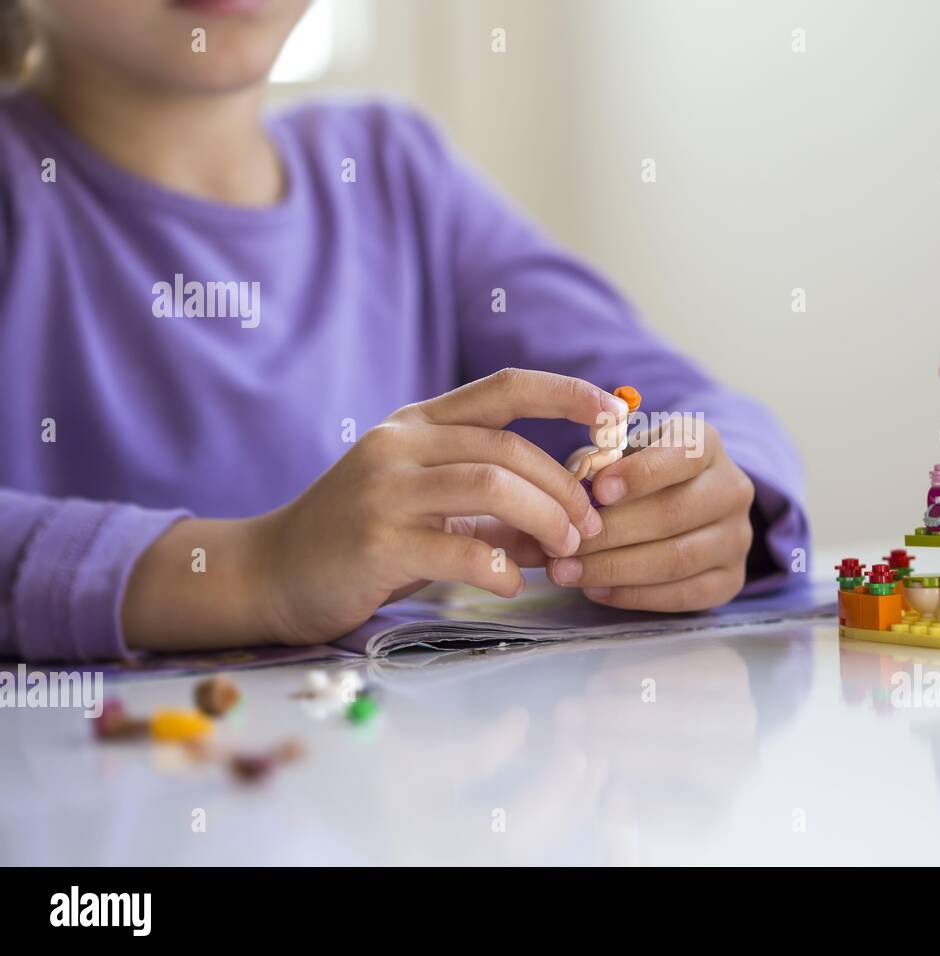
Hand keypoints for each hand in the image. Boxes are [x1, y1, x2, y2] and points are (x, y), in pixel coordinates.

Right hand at [123, 369, 623, 650]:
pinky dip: (500, 569)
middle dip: (564, 487)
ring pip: (491, 486)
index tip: (614, 414)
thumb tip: (566, 522)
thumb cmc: (360, 539)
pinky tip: (510, 585)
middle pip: (508, 448)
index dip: (566, 393)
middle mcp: (400, 444)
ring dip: (544, 519)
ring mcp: (383, 489)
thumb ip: (493, 511)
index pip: (504, 387)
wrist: (269, 572)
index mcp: (418, 423)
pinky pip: (458, 549)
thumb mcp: (428, 508)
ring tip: (564, 551)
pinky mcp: (374, 541)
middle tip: (589, 526)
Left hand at [546, 417, 755, 610]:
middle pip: (674, 514)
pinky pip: (684, 594)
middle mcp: (732, 489)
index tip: (599, 490)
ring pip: (677, 558)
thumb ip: (602, 462)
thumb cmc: (641, 473)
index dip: (641, 474)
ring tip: (568, 572)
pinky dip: (636, 595)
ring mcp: (737, 537)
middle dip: (612, 532)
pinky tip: (597, 590)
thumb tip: (565, 491)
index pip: (684, 455)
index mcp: (707, 445)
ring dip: (616, 569)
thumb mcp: (626, 451)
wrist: (688, 504)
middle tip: (565, 543)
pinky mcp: (732, 578)